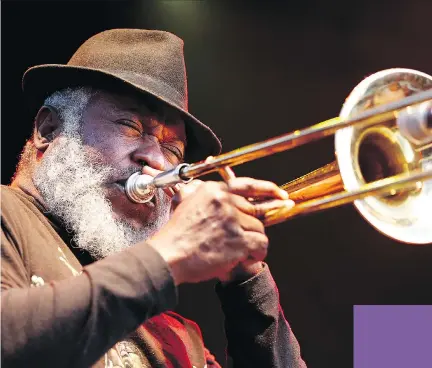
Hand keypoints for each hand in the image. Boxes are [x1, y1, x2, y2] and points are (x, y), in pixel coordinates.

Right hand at [147, 176, 292, 284]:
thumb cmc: (176, 235)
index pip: (247, 185)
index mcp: (213, 190)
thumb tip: (221, 194)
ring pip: (259, 228)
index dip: (268, 189)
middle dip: (251, 226)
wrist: (169, 256)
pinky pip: (261, 243)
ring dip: (252, 241)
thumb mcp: (187, 203)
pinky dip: (257, 253)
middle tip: (243, 238)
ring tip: (236, 250)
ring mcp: (232, 220)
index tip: (281, 194)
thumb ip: (206, 195)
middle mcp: (224, 201)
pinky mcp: (238, 239)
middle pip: (254, 211)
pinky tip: (245, 257)